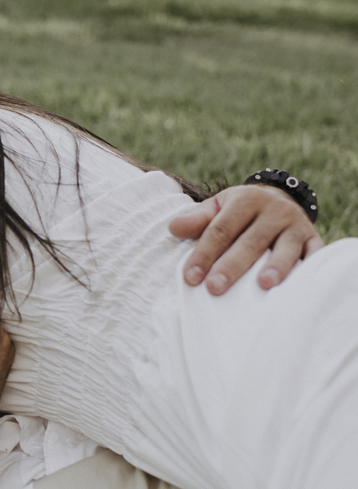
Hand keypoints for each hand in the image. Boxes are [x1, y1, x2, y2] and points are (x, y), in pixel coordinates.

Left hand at [170, 184, 322, 293]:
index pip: (221, 229)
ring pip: (286, 248)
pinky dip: (309, 268)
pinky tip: (299, 285)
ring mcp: (297, 225)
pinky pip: (315, 254)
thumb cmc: (238, 212)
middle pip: (251, 241)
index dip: (204, 253)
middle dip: (232, 266)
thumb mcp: (217, 207)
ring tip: (263, 285)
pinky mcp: (313, 239)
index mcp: (246, 200)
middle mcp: (274, 210)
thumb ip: (197, 219)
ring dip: (276, 266)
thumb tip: (172, 228)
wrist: (279, 200)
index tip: (190, 278)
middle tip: (214, 288)